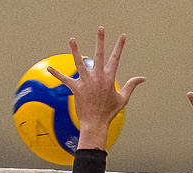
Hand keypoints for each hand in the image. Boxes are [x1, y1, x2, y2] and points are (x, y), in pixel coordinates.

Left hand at [45, 28, 144, 149]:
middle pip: (99, 55)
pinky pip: (65, 79)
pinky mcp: (76, 89)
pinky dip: (57, 74)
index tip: (123, 36)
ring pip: (80, 63)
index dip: (120, 46)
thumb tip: (143, 78)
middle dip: (100, 40)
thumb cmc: (109, 112)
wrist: (95, 124)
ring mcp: (86, 82)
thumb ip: (131, 85)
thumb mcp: (123, 98)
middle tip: (101, 28)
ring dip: (75, 50)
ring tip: (72, 39)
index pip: (116, 58)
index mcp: (109, 78)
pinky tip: (49, 68)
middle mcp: (98, 77)